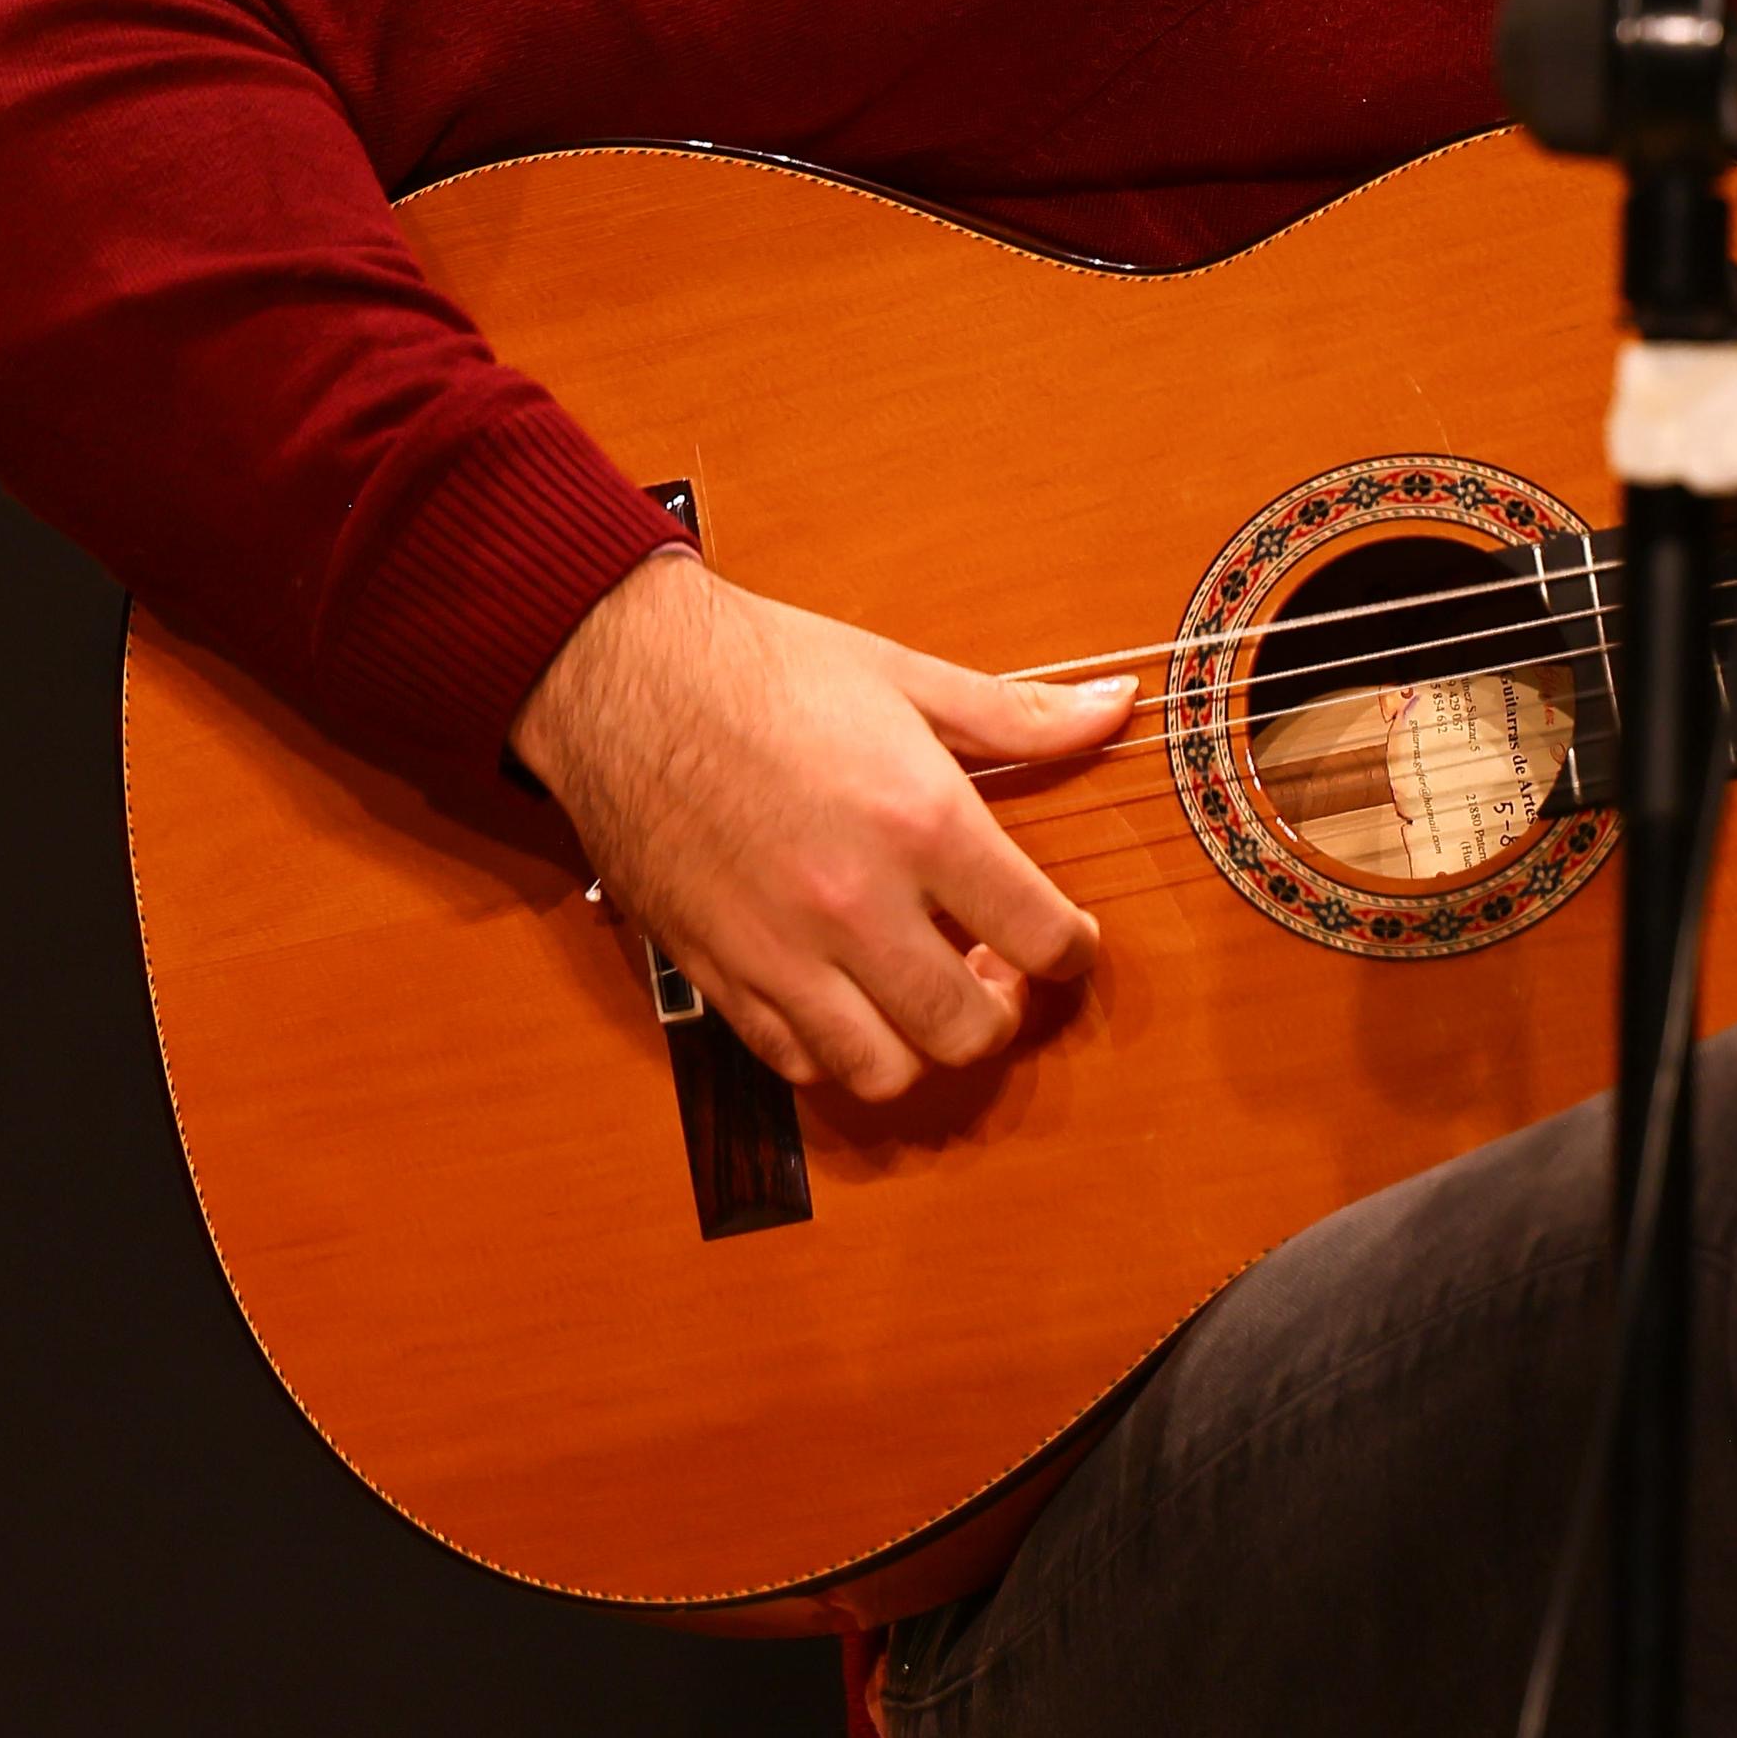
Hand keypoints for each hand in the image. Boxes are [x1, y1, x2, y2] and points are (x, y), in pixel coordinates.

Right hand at [509, 548, 1135, 1098]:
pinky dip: (836, 1051)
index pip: (1041, 936)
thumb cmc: (765, 667)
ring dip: (921, 1048)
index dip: (1074, 948)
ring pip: (883, 1070)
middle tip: (997, 971)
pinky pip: (793, 1061)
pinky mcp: (715, 971)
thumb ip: (1020, 716)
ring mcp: (778, 950)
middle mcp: (853, 904)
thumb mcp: (907, 677)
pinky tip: (849, 999)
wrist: (620, 673)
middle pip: (967, 1029)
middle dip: (1004, 1013)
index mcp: (920, 823)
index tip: (1068, 937)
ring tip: (923, 995)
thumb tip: (1117, 708)